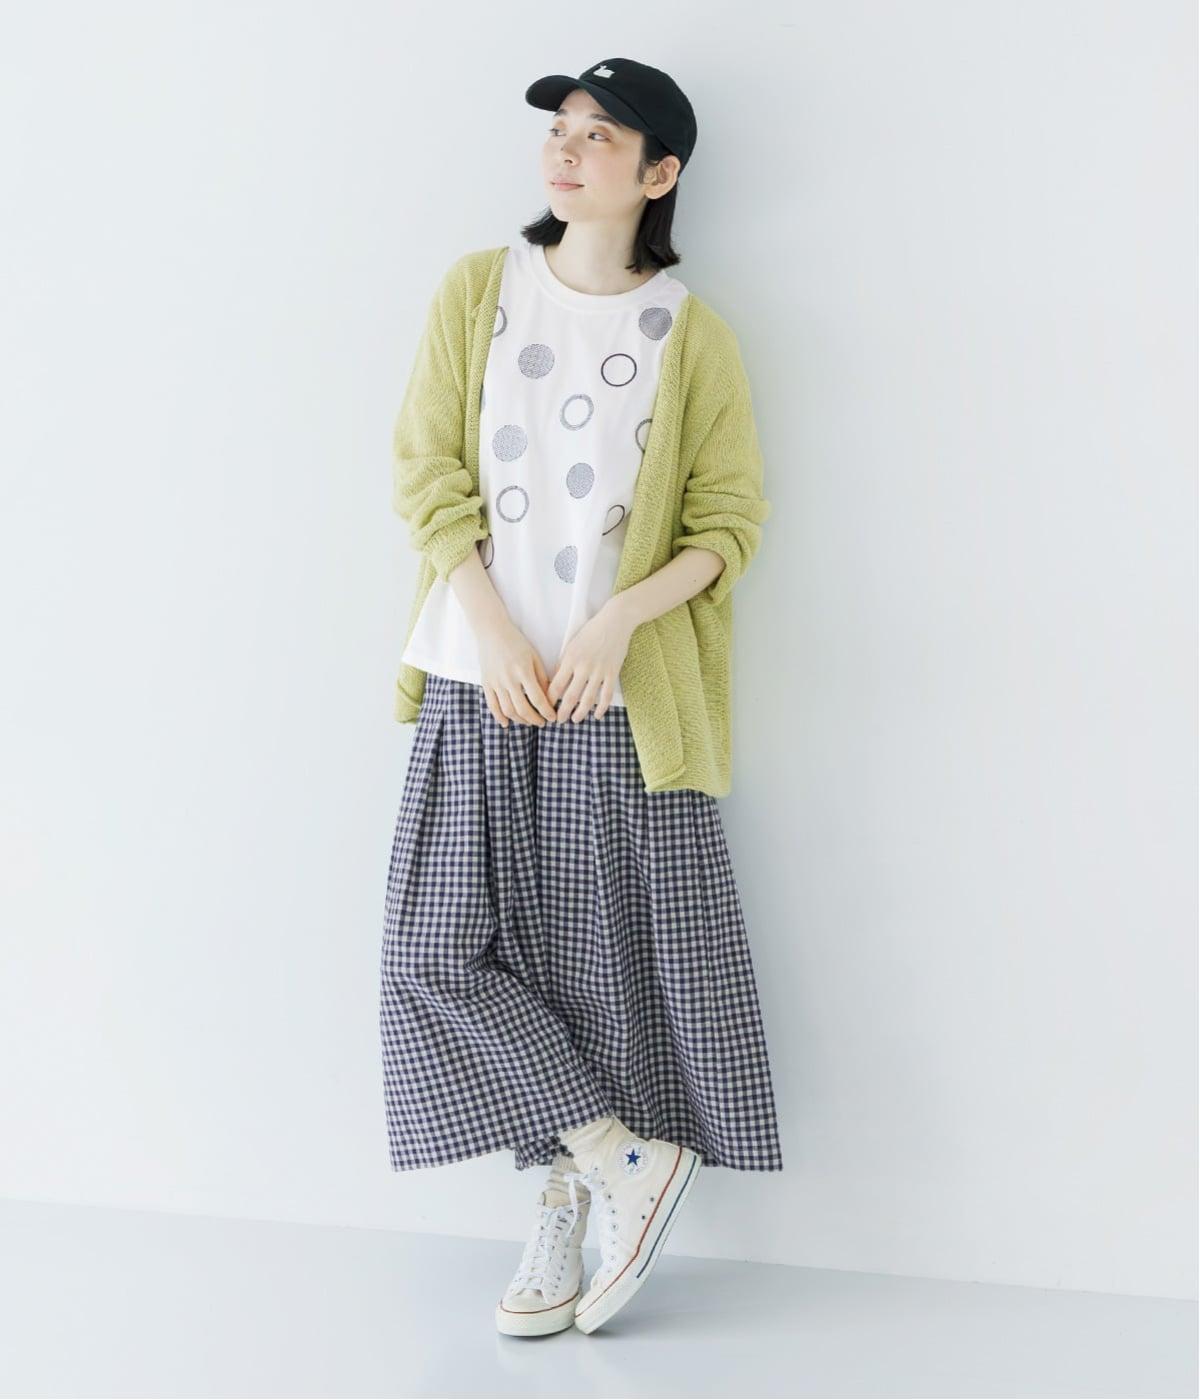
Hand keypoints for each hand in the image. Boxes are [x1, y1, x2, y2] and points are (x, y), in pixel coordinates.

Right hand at [477, 618, 557, 728]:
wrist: (491, 632)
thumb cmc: (516, 642)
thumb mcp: (534, 657)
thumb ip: (542, 677)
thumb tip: (549, 697)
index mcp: (523, 671)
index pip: (537, 699)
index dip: (546, 712)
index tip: (553, 718)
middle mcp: (508, 679)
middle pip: (522, 709)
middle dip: (534, 719)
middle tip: (542, 723)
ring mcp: (495, 683)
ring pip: (508, 710)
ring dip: (520, 720)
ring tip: (528, 721)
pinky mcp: (486, 684)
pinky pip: (492, 705)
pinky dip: (499, 717)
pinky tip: (507, 723)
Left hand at [548, 597, 635, 722]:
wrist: (615, 621)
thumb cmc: (591, 631)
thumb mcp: (572, 645)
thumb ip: (564, 663)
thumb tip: (556, 682)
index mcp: (570, 659)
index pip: (556, 686)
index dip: (550, 700)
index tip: (546, 707)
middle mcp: (584, 667)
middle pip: (570, 697)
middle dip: (562, 712)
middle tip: (558, 721)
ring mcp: (599, 671)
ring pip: (588, 700)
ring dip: (580, 713)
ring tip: (575, 720)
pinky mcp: (612, 673)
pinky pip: (606, 696)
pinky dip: (601, 708)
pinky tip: (596, 716)